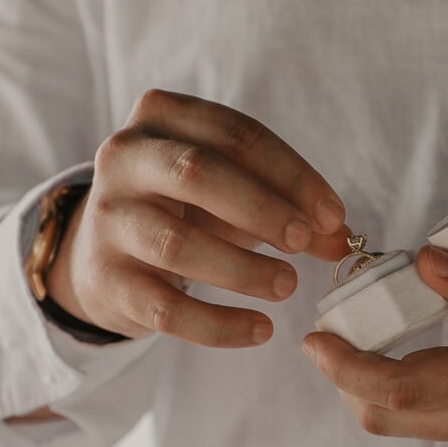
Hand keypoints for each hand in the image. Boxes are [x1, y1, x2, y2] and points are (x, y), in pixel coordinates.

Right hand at [47, 89, 348, 347]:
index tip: (333, 216)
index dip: (292, 176)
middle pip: (198, 173)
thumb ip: (293, 210)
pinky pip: (166, 308)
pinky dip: (219, 325)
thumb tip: (342, 240)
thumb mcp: (236, 194)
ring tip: (287, 285)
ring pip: (178, 244)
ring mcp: (108, 218)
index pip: (236, 135)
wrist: (105, 252)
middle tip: (305, 242)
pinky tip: (261, 329)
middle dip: (262, 209)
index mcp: (163, 117)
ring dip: (243, 269)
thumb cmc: (188, 209)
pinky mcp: (104, 278)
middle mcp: (124, 157)